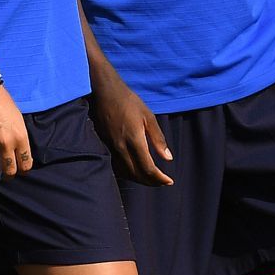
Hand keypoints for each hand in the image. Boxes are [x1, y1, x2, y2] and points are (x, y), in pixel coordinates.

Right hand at [0, 84, 32, 179]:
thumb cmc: (3, 103)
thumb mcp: (19, 120)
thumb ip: (20, 139)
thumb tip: (21, 156)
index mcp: (20, 136)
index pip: (26, 165)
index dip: (23, 169)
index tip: (20, 168)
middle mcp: (6, 142)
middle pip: (10, 171)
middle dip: (9, 174)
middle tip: (7, 172)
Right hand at [90, 68, 172, 186]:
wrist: (104, 92)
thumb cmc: (129, 101)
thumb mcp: (148, 116)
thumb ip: (158, 139)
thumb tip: (168, 158)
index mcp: (135, 140)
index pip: (148, 168)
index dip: (159, 178)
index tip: (169, 181)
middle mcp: (122, 147)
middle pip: (137, 174)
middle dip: (151, 182)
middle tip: (162, 182)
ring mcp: (111, 148)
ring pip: (126, 173)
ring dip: (139, 180)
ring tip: (151, 179)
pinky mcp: (105, 146)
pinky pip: (117, 167)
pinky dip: (128, 174)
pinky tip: (134, 171)